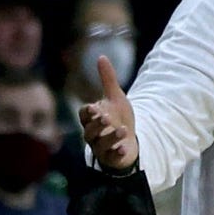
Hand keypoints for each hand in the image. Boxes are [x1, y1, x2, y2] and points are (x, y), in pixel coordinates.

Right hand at [78, 56, 138, 171]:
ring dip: (110, 137)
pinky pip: (111, 157)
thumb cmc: (118, 117)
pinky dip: (117, 153)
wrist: (129, 138)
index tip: (95, 108)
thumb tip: (101, 56)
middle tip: (106, 119)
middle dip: (97, 125)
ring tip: (123, 130)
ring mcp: (101, 147)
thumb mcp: (115, 97)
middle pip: (89, 130)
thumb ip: (108, 79)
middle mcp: (93, 133)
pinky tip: (124, 148)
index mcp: (91, 118)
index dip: (89, 112)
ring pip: (100, 145)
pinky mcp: (111, 157)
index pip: (84, 114)